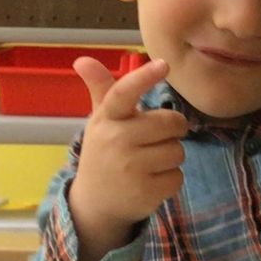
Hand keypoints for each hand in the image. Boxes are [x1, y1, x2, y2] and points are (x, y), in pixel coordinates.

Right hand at [67, 57, 187, 260]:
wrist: (95, 202)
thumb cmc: (105, 151)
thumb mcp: (102, 121)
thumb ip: (102, 89)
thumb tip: (82, 59)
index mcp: (107, 119)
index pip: (124, 93)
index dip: (144, 78)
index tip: (164, 64)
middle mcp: (116, 140)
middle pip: (171, 122)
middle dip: (173, 129)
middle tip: (157, 138)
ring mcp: (130, 168)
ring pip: (178, 151)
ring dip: (171, 156)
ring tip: (149, 162)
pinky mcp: (145, 192)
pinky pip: (178, 177)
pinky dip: (170, 179)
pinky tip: (151, 181)